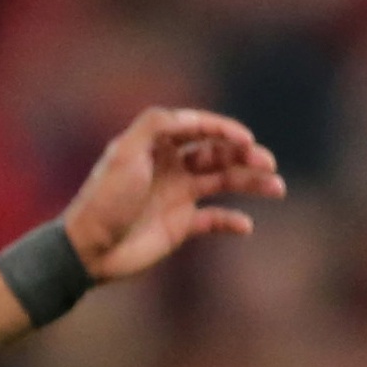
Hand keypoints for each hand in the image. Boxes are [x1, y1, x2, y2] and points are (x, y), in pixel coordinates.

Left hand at [60, 107, 284, 281]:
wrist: (89, 250)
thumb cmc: (105, 200)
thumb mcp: (125, 153)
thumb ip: (155, 124)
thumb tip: (189, 115)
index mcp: (157, 146)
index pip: (199, 128)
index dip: (224, 129)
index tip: (245, 139)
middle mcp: (171, 167)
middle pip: (218, 153)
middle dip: (245, 154)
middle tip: (267, 162)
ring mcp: (177, 196)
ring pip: (224, 182)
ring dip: (252, 182)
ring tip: (277, 187)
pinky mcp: (180, 226)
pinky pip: (215, 220)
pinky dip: (232, 221)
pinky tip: (245, 225)